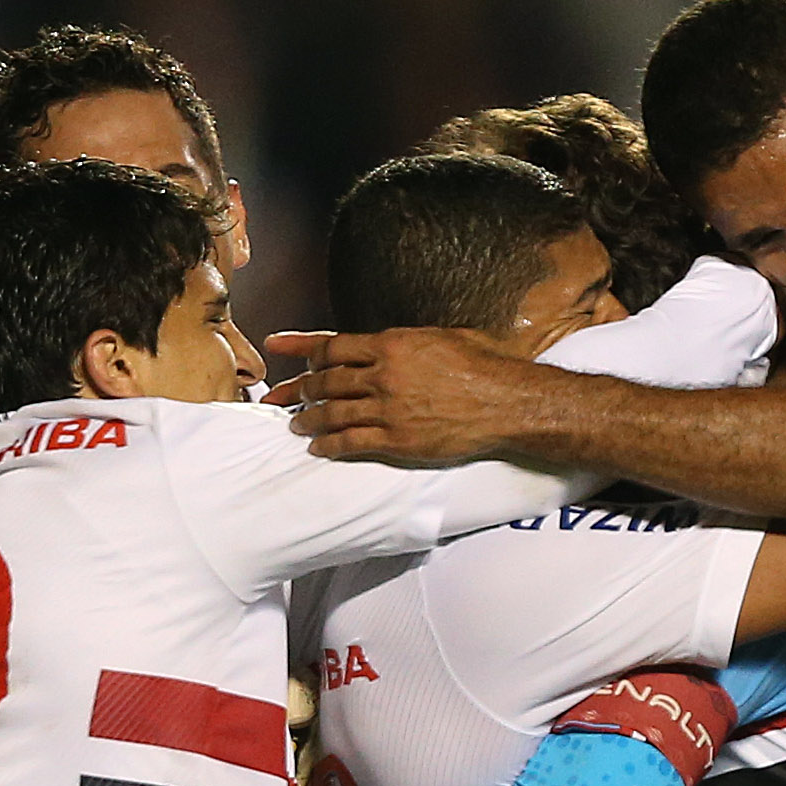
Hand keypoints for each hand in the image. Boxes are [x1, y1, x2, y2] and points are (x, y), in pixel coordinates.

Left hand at [264, 328, 540, 463]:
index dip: (302, 348)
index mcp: (392, 344)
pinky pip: (351, 443)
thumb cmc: (485, 366)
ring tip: (296, 425)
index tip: (278, 347)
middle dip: (299, 389)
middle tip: (282, 396)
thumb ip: (411, 340)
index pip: (334, 346)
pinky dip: (329, 446)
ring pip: (332, 413)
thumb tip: (397, 342)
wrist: (506, 402)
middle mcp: (383, 374)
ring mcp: (388, 409)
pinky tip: (318, 449)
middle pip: (326, 381)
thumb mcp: (444, 336)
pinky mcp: (397, 440)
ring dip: (309, 420)